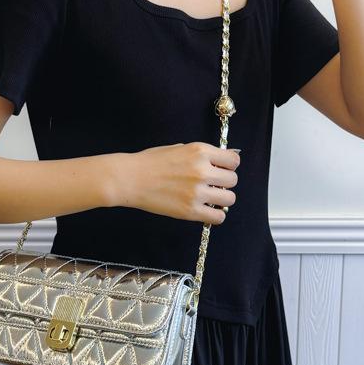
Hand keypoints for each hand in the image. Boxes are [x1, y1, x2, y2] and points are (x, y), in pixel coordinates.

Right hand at [114, 142, 239, 224]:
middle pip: (233, 180)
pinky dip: (215, 215)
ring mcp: (197, 191)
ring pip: (229, 199)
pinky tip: (205, 210)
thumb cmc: (149, 162)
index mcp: (200, 151)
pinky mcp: (190, 210)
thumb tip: (220, 162)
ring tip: (209, 198)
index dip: (229, 166)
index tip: (221, 170)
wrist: (129, 179)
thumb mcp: (178, 148)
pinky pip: (218, 217)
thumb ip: (200, 155)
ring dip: (222, 199)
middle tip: (212, 185)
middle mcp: (202, 170)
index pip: (234, 161)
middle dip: (224, 183)